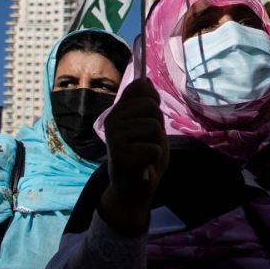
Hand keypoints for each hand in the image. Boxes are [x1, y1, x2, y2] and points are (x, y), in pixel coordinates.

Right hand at [100, 78, 168, 234]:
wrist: (133, 188)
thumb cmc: (143, 155)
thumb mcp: (148, 125)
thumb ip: (147, 105)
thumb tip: (145, 80)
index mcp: (118, 111)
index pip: (139, 87)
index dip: (153, 100)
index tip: (150, 115)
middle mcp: (112, 120)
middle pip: (151, 107)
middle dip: (158, 125)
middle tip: (147, 141)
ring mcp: (114, 136)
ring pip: (153, 127)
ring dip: (157, 143)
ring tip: (145, 153)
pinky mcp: (121, 154)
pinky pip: (154, 148)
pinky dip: (155, 157)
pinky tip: (143, 164)